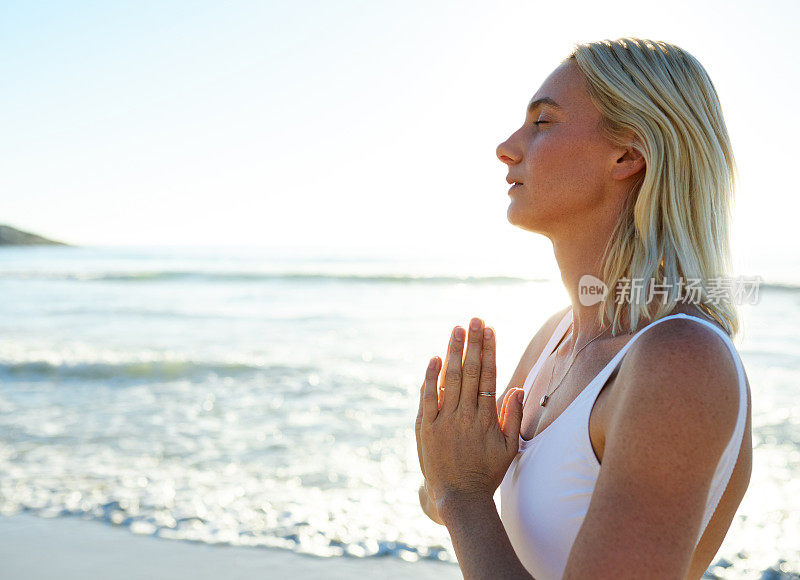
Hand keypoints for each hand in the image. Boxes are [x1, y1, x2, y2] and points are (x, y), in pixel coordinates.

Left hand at [417, 318, 525, 512]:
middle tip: (474, 320)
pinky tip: (435, 358)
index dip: (490, 351)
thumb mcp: (509, 448)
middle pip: (469, 372)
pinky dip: (431, 377)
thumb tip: (517, 388)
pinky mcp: (425, 428)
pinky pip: (427, 398)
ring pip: (449, 380)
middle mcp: (465, 416)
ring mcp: (443, 420)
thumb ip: (513, 417)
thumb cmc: (486, 472)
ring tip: (457, 330)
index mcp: (486, 419)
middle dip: (473, 343)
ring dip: (453, 353)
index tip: (490, 330)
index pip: (488, 376)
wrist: (458, 497)